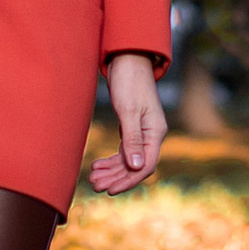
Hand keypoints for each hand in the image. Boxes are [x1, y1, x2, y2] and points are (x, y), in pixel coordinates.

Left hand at [89, 52, 164, 193]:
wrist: (127, 59)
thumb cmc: (129, 82)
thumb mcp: (129, 111)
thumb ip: (132, 139)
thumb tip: (135, 167)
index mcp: (155, 132)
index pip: (145, 165)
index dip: (128, 180)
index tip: (111, 190)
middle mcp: (151, 135)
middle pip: (135, 166)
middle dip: (116, 178)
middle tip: (95, 186)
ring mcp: (142, 132)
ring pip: (127, 160)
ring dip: (111, 171)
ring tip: (93, 179)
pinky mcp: (131, 128)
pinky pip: (123, 151)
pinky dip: (111, 160)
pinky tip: (97, 165)